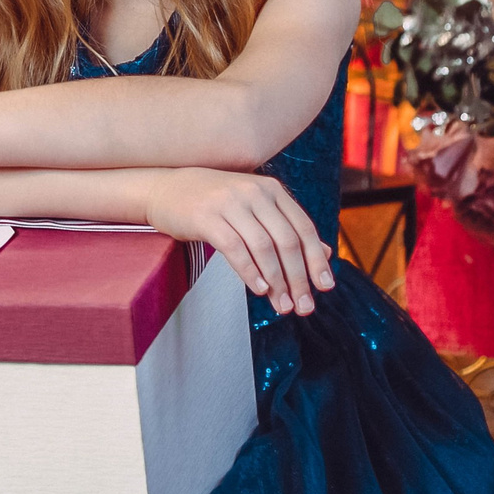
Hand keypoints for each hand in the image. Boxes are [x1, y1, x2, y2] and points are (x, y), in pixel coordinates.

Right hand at [145, 168, 333, 313]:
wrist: (166, 187)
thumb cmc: (214, 202)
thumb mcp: (255, 209)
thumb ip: (287, 228)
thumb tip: (326, 253)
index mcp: (271, 190)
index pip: (303, 228)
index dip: (316, 260)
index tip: (325, 287)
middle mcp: (254, 192)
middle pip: (287, 241)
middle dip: (299, 278)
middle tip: (304, 306)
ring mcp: (229, 202)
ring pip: (264, 248)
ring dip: (277, 281)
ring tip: (282, 305)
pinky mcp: (206, 217)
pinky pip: (235, 249)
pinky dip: (250, 272)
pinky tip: (259, 290)